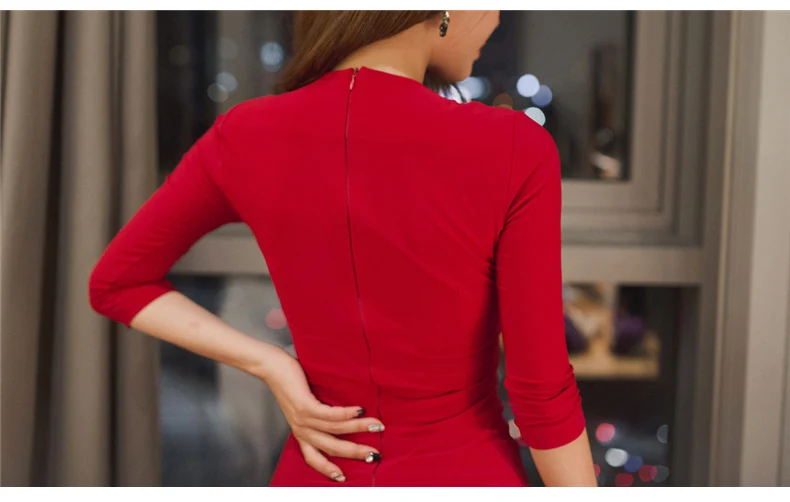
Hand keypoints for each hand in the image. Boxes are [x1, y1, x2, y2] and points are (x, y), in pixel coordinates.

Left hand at [258, 346, 383, 482]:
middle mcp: (301, 429)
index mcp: (301, 432)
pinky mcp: (304, 405)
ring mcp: (302, 418)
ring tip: (376, 426)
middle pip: (331, 447)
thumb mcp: (303, 404)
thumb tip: (347, 414)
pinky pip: (329, 414)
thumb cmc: (290, 381)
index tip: (343, 477)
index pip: (313, 457)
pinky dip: (346, 414)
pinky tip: (359, 411)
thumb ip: (318, 413)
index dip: (327, 469)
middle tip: (374, 455)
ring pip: (335, 429)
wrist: (270, 367)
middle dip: (354, 452)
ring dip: (358, 429)